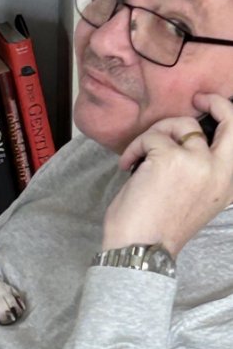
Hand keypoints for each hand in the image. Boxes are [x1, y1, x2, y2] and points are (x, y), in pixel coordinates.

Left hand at [104, 93, 232, 256]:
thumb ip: (200, 173)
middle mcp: (219, 171)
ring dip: (155, 134)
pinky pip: (150, 137)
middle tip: (198, 98)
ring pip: (179, 125)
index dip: (227, 117)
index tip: (209, 108)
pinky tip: (126, 166)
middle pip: (230, 121)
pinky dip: (134, 148)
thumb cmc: (157, 229)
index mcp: (226, 184)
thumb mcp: (194, 201)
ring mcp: (196, 162)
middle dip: (216, 102)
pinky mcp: (169, 157)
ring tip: (139, 155)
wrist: (140, 249)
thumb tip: (186, 142)